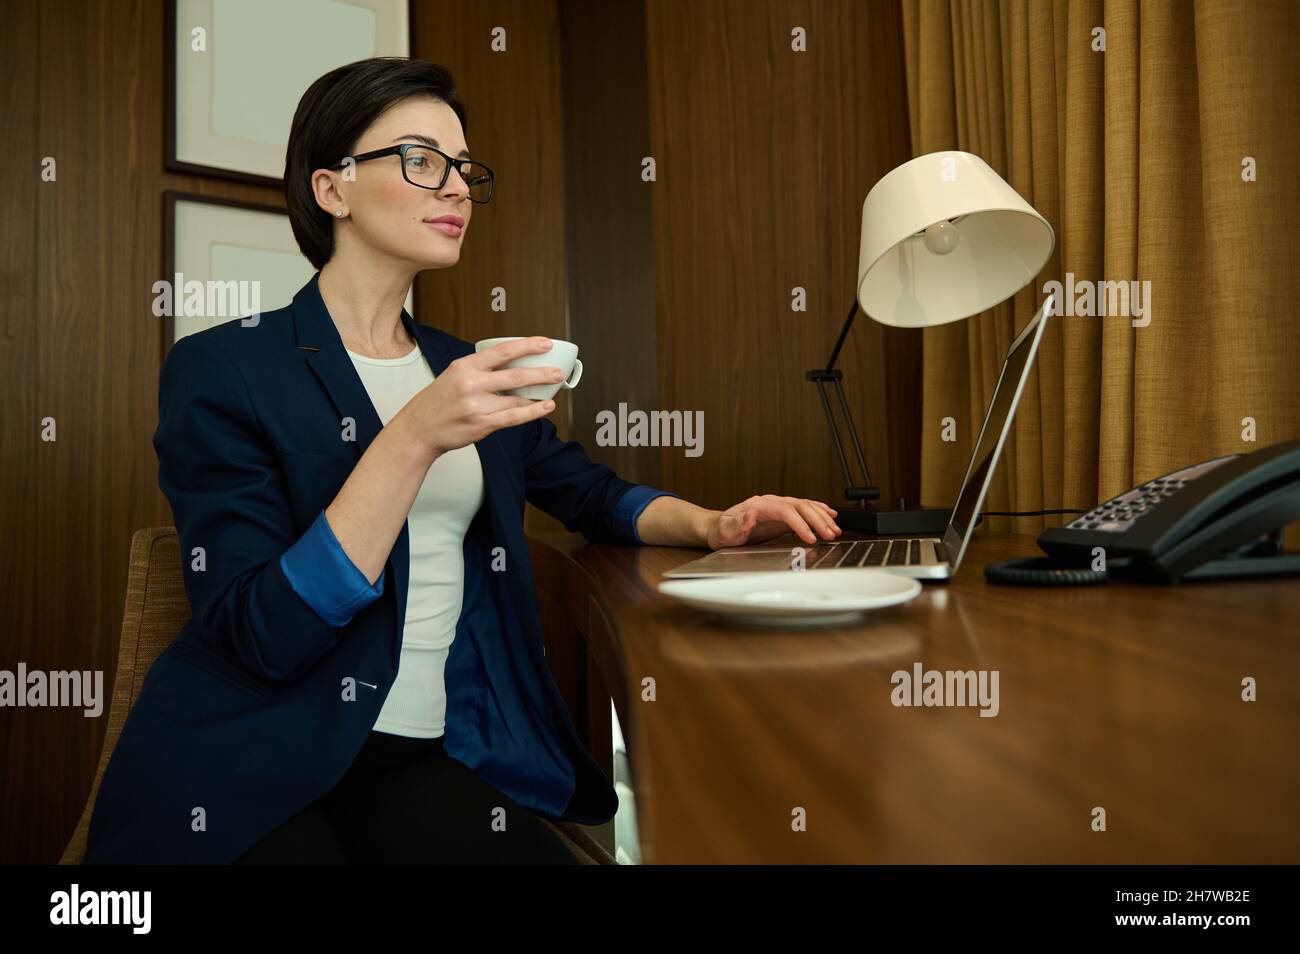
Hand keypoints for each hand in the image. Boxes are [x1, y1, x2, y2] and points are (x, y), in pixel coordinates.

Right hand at [398, 336, 566, 458]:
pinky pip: (512, 418)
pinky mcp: (480, 425)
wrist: (419, 428)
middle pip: (515, 376)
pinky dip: (532, 413)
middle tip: (559, 371)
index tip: (546, 343)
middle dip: (541, 373)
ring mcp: (475, 406)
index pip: (502, 351)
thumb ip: (480, 368)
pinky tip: (545, 407)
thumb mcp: (454, 374)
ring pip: (517, 399)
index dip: (527, 346)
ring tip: (555, 389)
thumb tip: (514, 364)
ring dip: (539, 394)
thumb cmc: (439, 401)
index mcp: (465, 366)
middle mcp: (470, 384)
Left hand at [705, 494, 840, 549]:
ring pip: (806, 505)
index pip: (786, 511)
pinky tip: (830, 515)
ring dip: (822, 517)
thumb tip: (750, 514)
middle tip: (830, 535)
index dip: (800, 524)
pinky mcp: (782, 512)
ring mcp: (778, 505)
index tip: (810, 538)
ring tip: (835, 530)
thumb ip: (738, 524)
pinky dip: (819, 510)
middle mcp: (771, 502)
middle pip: (800, 506)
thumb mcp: (726, 531)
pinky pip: (804, 508)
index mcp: (760, 505)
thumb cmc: (723, 531)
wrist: (720, 527)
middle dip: (818, 520)